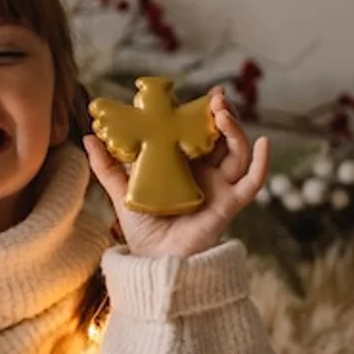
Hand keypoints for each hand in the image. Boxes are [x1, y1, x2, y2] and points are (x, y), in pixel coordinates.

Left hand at [83, 86, 268, 258]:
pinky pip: (253, 183)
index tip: (209, 92)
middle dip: (223, 114)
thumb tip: (88, 136)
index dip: (206, 111)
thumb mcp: (121, 191)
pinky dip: (263, 163)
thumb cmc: (141, 228)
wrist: (153, 261)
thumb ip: (106, 165)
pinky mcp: (229, 204)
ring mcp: (220, 187)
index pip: (199, 131)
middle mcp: (206, 172)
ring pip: (238, 152)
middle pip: (223, 137)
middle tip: (216, 98)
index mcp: (184, 164)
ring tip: (222, 114)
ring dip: (235, 130)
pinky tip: (265, 142)